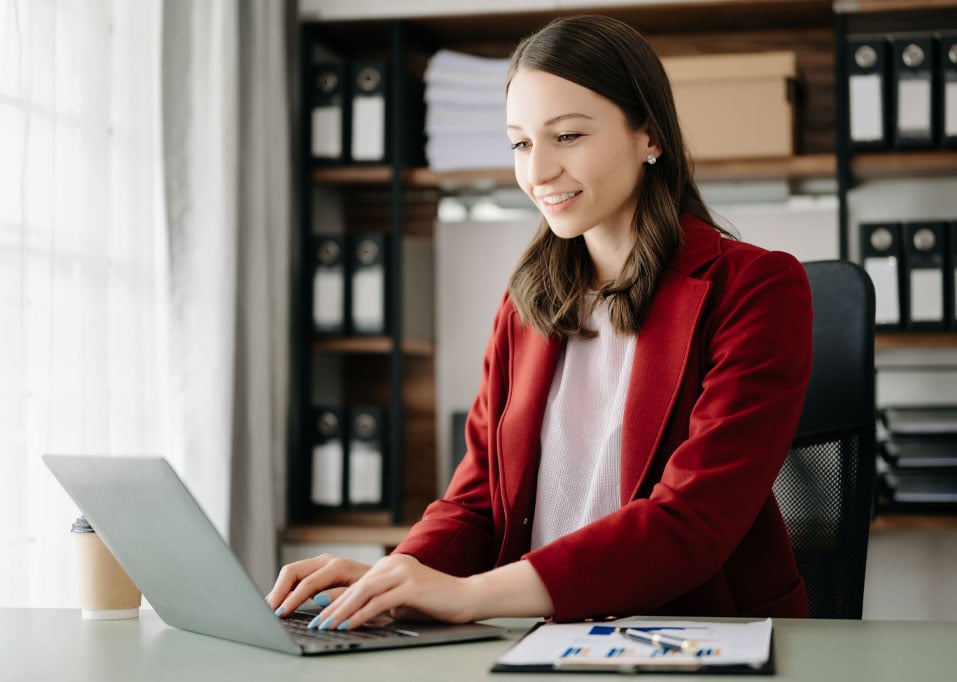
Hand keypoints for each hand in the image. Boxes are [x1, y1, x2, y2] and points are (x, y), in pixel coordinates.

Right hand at [265, 554, 371, 616]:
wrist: (387, 579)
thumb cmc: (377, 589)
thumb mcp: (364, 594)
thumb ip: (341, 596)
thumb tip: (318, 599)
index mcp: (338, 566)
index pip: (307, 581)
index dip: (291, 598)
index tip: (280, 613)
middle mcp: (327, 562)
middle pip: (292, 571)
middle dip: (278, 591)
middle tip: (267, 612)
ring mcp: (321, 565)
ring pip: (291, 573)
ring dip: (279, 590)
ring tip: (268, 609)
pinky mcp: (318, 572)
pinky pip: (296, 578)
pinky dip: (285, 590)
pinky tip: (279, 603)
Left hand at [307, 554, 478, 630]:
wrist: (468, 596)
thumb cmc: (436, 603)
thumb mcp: (402, 601)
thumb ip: (380, 602)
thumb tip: (352, 613)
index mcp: (390, 564)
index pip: (356, 582)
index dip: (336, 600)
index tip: (320, 616)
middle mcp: (394, 563)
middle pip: (355, 586)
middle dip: (333, 607)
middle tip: (316, 624)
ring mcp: (403, 572)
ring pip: (363, 593)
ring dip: (342, 611)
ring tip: (327, 627)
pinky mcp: (411, 586)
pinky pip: (379, 602)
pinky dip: (361, 615)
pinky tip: (349, 626)